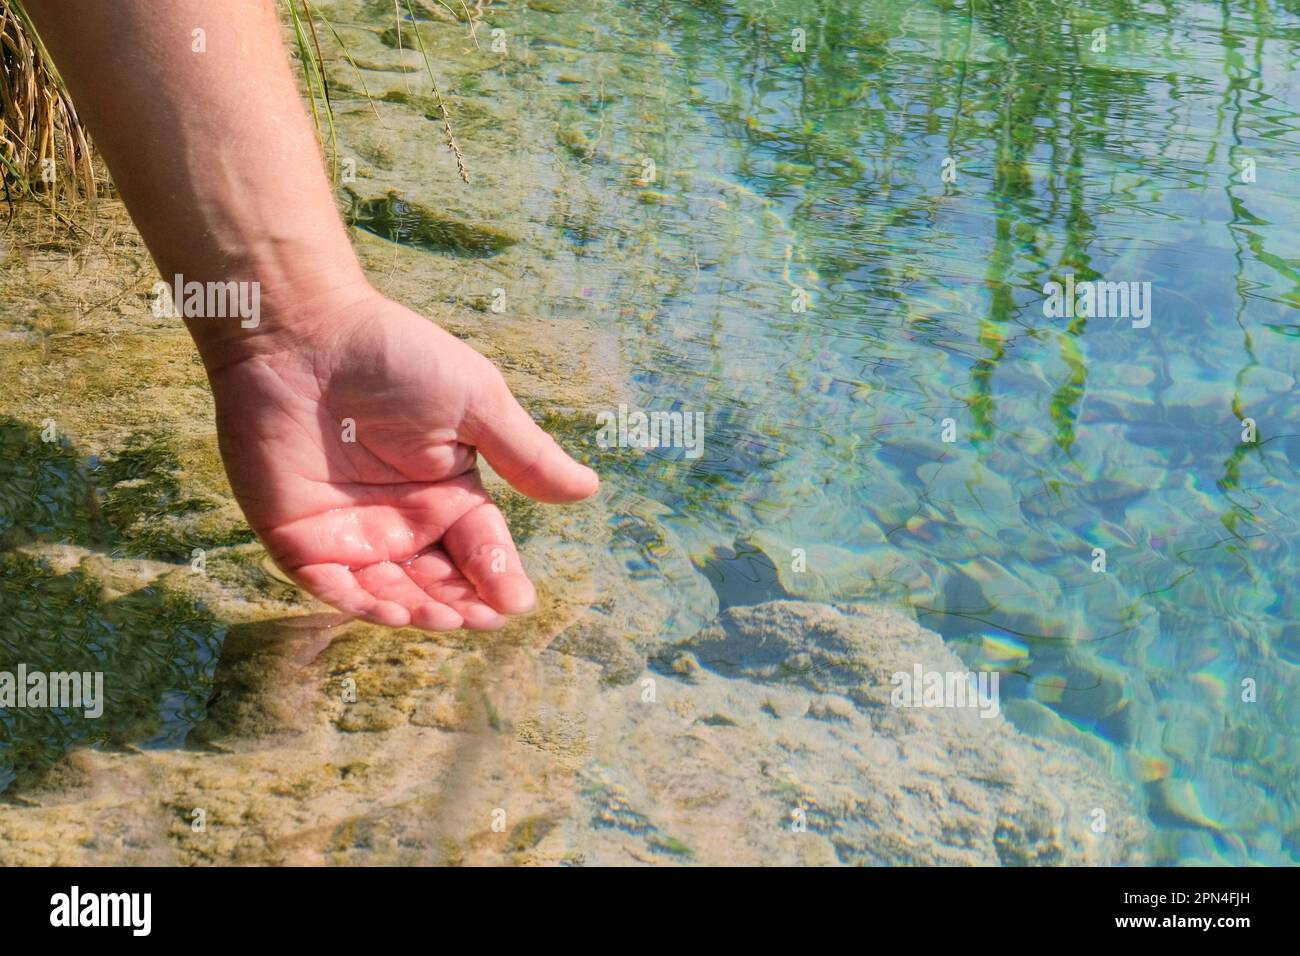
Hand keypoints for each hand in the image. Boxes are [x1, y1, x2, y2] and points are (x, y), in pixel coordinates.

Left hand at [203, 288, 598, 629]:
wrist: (303, 331)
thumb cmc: (395, 357)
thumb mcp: (475, 403)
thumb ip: (525, 454)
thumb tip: (587, 490)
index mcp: (447, 492)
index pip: (481, 547)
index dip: (500, 575)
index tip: (517, 601)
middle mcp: (402, 520)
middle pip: (438, 580)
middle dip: (462, 604)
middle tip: (482, 618)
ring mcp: (349, 531)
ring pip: (389, 591)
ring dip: (419, 610)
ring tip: (446, 618)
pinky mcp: (297, 535)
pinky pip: (329, 583)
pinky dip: (359, 602)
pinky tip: (392, 610)